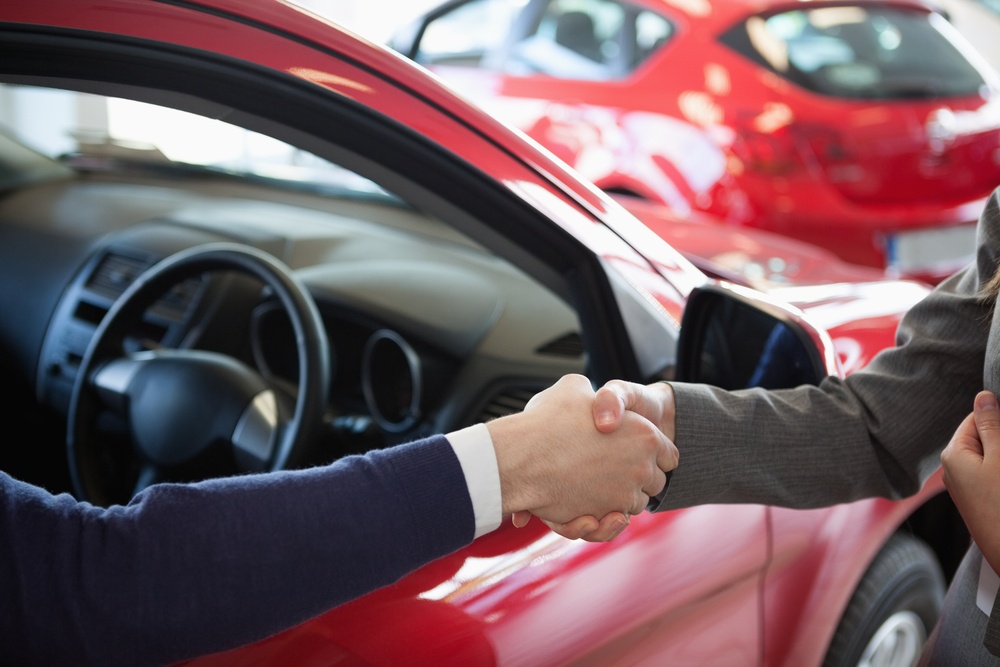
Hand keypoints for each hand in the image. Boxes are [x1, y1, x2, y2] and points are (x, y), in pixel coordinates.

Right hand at [488, 374, 677, 538]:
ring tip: (594, 485)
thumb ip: (595, 396)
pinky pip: (611, 524)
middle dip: (637, 479)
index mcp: (645, 434)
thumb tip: (596, 399)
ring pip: (633, 506)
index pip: (669, 455)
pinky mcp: (603, 517)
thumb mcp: (574, 388)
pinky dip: (602, 519)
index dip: (652, 453)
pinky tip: (586, 503)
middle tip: (612, 469)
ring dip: (618, 499)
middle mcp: (642, 467)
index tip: (635, 452)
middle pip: (654, 482)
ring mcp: (624, 495)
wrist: (519, 456)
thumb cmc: (545, 421)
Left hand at [941, 390, 999, 573]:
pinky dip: (999, 472)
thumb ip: (992, 427)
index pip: (975, 419)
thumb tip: (983, 397)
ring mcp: (966, 487)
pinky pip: (992, 475)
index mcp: (953, 454)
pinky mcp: (978, 501)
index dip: (998, 419)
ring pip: (990, 458)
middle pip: (984, 439)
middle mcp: (953, 469)